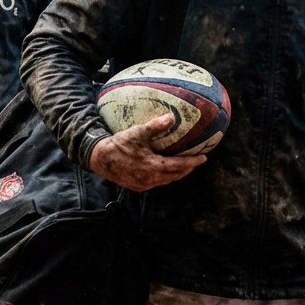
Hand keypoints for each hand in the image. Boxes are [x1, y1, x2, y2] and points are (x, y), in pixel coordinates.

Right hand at [88, 114, 206, 191]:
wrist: (100, 158)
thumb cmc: (119, 144)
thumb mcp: (138, 133)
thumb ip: (155, 126)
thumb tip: (172, 117)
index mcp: (153, 167)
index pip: (179, 166)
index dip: (192, 162)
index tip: (204, 158)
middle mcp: (151, 179)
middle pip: (175, 176)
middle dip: (187, 169)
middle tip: (196, 161)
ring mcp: (144, 184)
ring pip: (166, 181)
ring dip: (176, 174)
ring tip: (183, 166)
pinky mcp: (137, 186)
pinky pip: (156, 183)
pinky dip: (164, 177)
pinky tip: (164, 170)